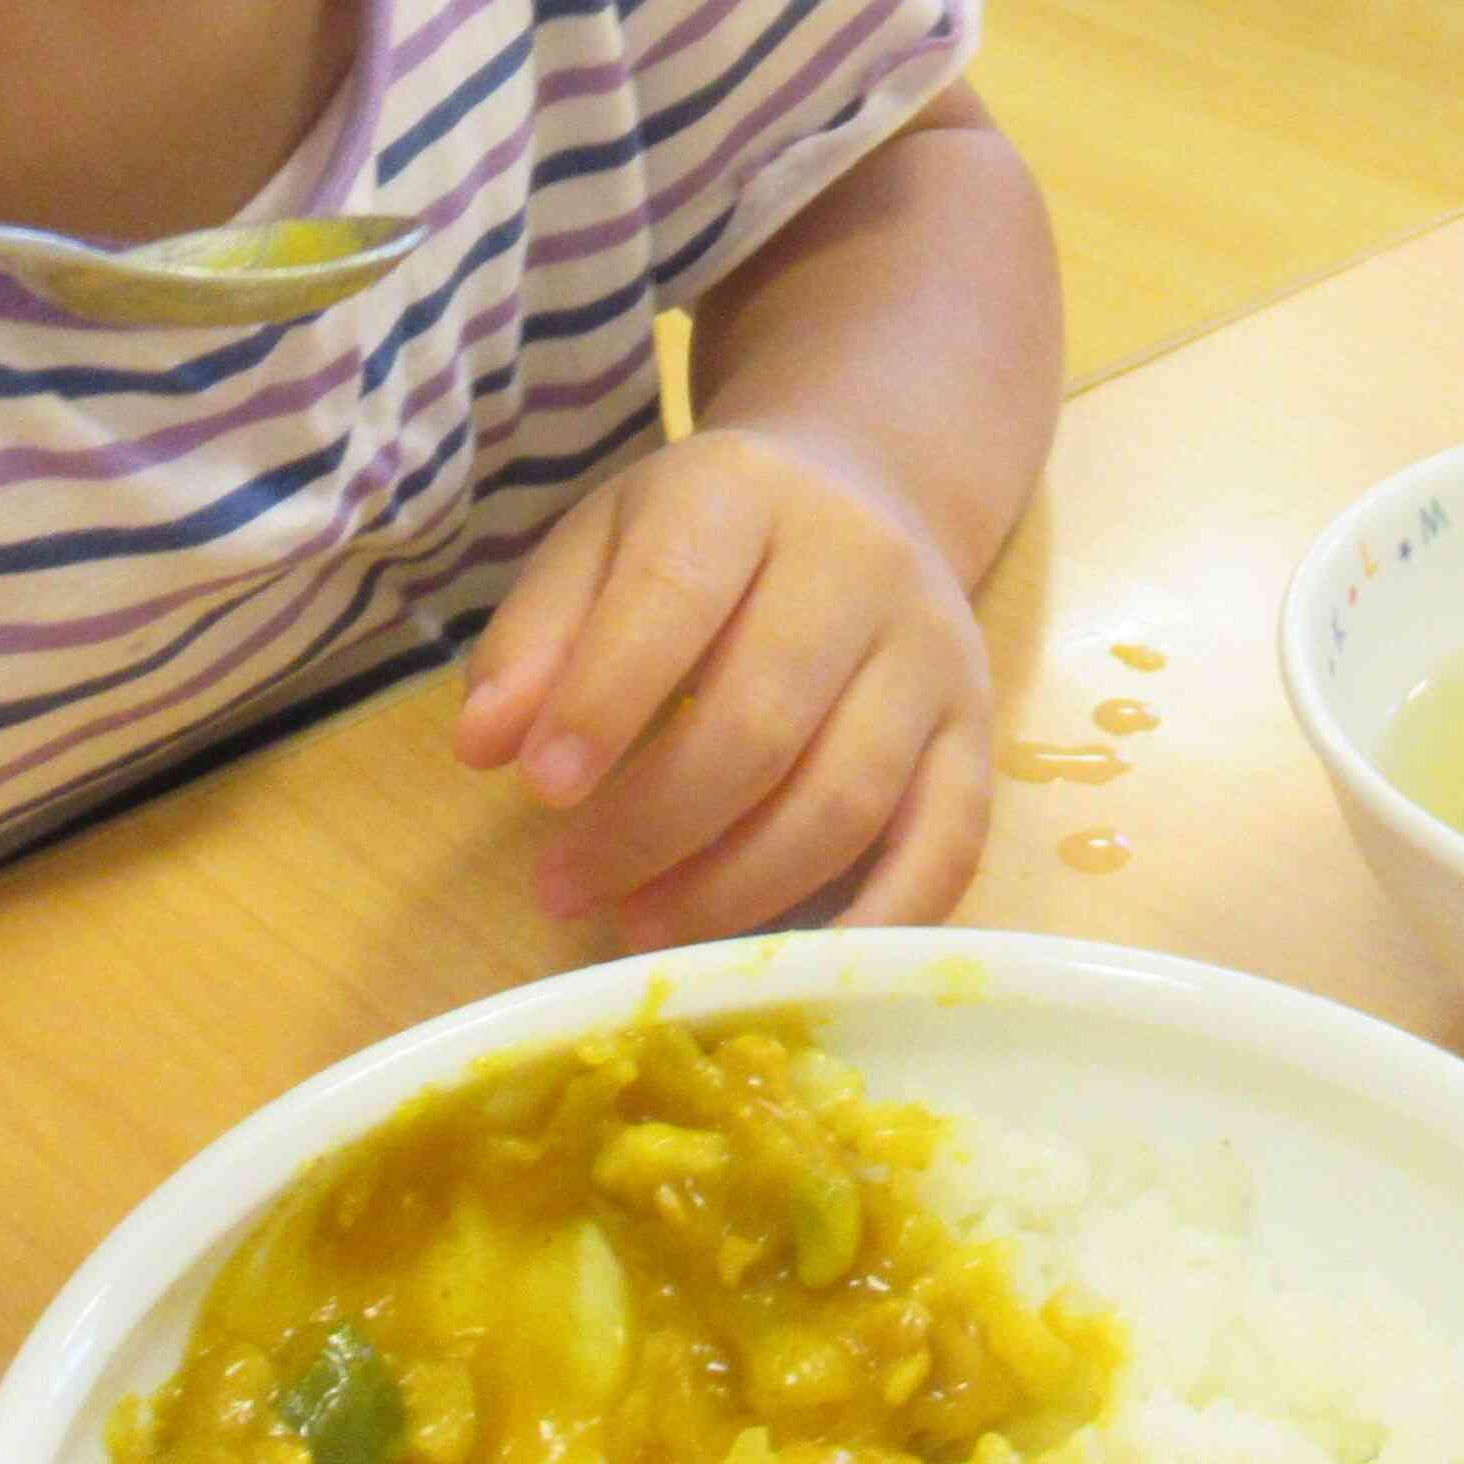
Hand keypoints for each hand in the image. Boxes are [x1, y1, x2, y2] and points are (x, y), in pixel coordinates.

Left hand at [452, 424, 994, 949]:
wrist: (869, 495)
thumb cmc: (707, 539)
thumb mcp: (604, 543)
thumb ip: (537, 636)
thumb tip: (484, 748)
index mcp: (746, 496)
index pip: (677, 596)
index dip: (606, 699)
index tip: (537, 792)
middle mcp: (860, 566)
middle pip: (764, 719)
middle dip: (653, 826)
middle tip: (563, 889)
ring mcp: (934, 653)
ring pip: (847, 797)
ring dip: (735, 889)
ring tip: (638, 927)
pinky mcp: (980, 731)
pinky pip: (947, 845)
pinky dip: (872, 924)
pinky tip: (785, 968)